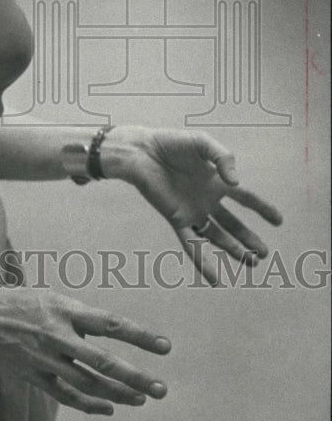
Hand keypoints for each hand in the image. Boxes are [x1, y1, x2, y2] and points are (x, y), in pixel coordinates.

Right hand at [0, 285, 170, 414]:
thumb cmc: (16, 302)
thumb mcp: (50, 297)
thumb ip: (77, 316)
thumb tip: (107, 330)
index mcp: (64, 309)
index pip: (111, 323)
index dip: (140, 336)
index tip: (165, 346)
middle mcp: (57, 335)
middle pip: (104, 362)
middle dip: (136, 377)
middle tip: (161, 388)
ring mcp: (45, 359)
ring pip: (89, 383)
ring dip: (119, 393)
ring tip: (142, 398)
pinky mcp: (33, 376)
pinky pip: (67, 395)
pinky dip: (91, 404)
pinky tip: (109, 407)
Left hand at [102, 126, 282, 284]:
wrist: (141, 151)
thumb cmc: (171, 143)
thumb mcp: (203, 143)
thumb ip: (224, 158)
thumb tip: (237, 183)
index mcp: (215, 180)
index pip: (245, 197)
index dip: (262, 208)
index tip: (278, 221)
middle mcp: (206, 198)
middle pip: (232, 223)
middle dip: (248, 239)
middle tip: (263, 254)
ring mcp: (191, 210)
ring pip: (216, 236)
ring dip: (233, 249)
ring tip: (251, 262)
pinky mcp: (176, 218)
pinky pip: (191, 243)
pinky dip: (203, 260)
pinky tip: (215, 277)